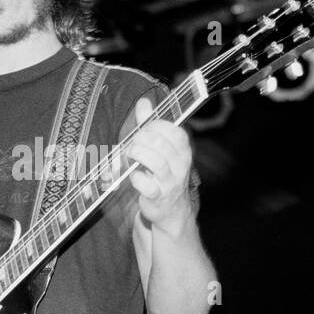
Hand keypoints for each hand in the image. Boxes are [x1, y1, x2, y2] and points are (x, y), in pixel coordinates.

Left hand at [127, 95, 193, 233]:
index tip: (143, 131)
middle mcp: (180, 165)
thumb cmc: (162, 175)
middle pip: (161, 144)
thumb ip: (150, 125)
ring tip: (130, 156)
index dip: (154, 127)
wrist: (171, 211)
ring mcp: (170, 182)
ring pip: (155, 162)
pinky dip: (136, 178)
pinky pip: (146, 184)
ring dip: (137, 155)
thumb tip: (144, 102)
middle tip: (133, 144)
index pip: (173, 130)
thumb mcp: (160, 148)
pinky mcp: (158, 197)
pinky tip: (133, 175)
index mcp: (182, 150)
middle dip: (141, 140)